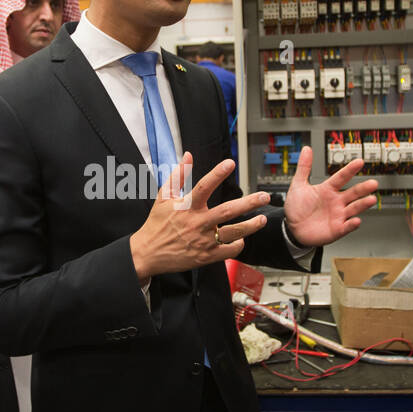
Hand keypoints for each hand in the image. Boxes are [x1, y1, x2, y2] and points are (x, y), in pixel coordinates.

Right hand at [129, 152, 270, 284]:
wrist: (148, 254)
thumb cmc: (156, 224)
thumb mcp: (163, 197)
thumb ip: (178, 175)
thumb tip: (189, 155)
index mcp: (186, 207)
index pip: (203, 186)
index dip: (217, 174)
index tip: (230, 163)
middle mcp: (196, 223)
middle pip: (227, 210)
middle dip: (249, 203)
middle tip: (264, 196)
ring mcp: (202, 241)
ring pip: (233, 232)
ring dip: (251, 226)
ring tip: (263, 219)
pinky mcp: (205, 256)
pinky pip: (228, 250)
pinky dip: (238, 244)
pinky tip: (241, 238)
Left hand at [282, 146, 378, 247]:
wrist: (292, 228)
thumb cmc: (297, 208)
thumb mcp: (298, 185)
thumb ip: (304, 167)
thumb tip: (306, 149)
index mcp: (328, 189)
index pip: (341, 177)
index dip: (350, 170)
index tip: (359, 162)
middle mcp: (336, 201)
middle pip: (353, 193)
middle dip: (363, 188)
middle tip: (373, 183)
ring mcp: (338, 215)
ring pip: (353, 208)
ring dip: (362, 204)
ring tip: (371, 199)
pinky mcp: (336, 229)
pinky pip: (346, 227)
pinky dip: (351, 224)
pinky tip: (356, 221)